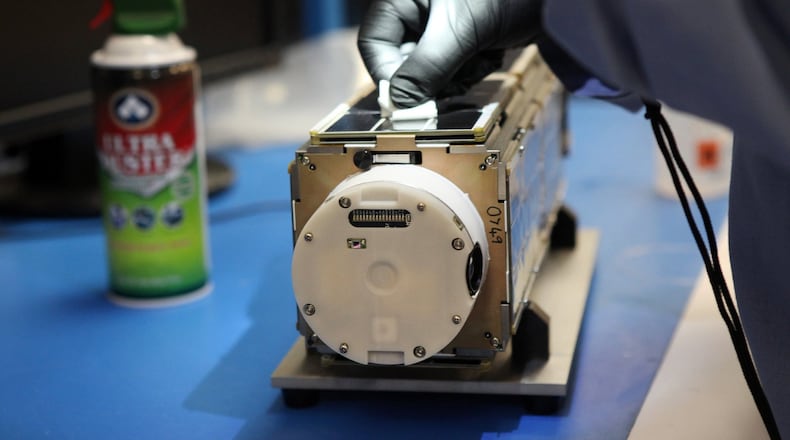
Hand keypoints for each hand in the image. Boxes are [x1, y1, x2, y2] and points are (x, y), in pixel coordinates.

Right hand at [358, 0, 543, 107]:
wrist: (558, 2)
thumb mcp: (459, 33)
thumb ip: (425, 69)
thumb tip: (400, 105)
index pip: (375, 43)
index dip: (388, 75)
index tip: (407, 102)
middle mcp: (419, 8)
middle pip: (403, 59)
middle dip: (431, 76)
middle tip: (454, 80)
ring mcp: (442, 23)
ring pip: (431, 69)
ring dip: (455, 74)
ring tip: (480, 57)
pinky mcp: (465, 36)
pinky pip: (454, 66)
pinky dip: (472, 67)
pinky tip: (491, 52)